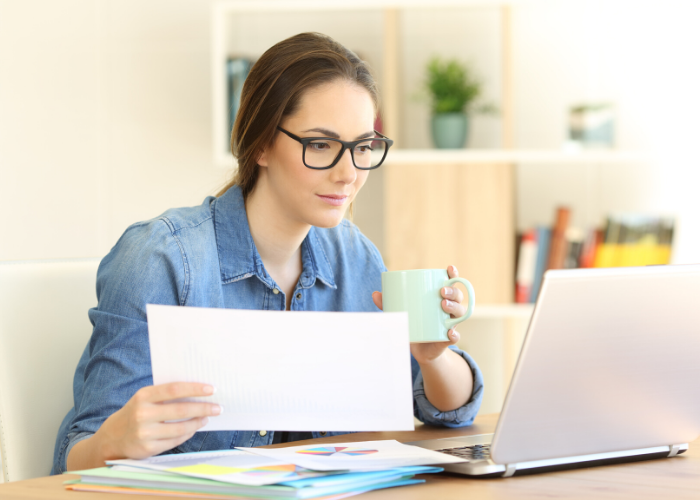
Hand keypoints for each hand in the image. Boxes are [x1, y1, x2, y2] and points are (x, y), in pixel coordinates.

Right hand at [68, 382, 220, 468]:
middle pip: (181, 410)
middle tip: (218, 407)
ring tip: (207, 417)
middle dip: (203, 408)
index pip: (174, 389)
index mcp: (143, 396)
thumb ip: (165, 395)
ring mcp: (145, 433)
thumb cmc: (135, 412)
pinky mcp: (147, 448)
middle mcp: (142, 414)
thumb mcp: (144, 398)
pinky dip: (188, 434)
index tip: (212, 389)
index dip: (195, 389)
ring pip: (180, 428)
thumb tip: (197, 391)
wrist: (112, 438)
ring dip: (198, 422)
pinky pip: (175, 441)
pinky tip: (194, 428)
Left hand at [372, 265, 466, 364]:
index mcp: (442, 298)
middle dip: (453, 291)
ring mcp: (451, 324)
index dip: (454, 274)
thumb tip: (375, 294)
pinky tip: (449, 332)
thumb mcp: (402, 312)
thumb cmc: (413, 325)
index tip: (449, 268)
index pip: (452, 283)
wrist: (420, 350)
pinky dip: (454, 334)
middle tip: (441, 291)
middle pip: (458, 296)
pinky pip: (455, 336)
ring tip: (443, 305)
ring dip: (454, 307)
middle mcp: (450, 309)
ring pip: (460, 313)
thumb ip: (390, 304)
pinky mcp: (447, 339)